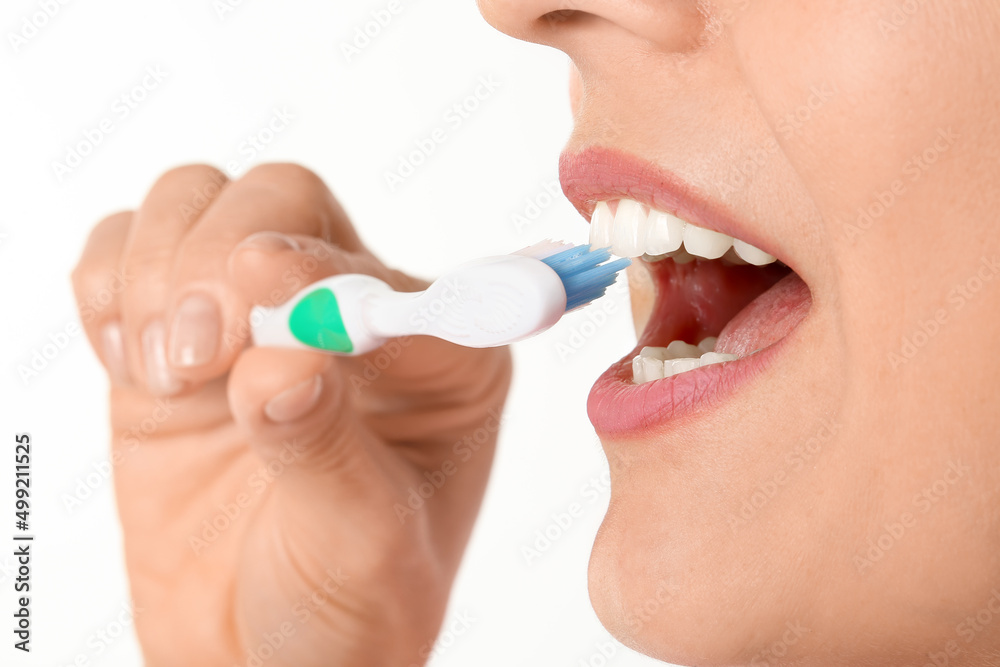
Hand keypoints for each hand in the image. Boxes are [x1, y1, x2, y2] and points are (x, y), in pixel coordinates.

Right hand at [71, 164, 511, 665]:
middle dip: (220, 259)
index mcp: (441, 356)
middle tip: (197, 352)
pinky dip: (109, 282)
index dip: (321, 270)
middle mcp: (356, 316)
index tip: (260, 284)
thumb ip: (327, 452)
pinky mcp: (180, 335)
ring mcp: (262, 317)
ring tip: (167, 377)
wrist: (258, 650)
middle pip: (284, 201)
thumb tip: (281, 365)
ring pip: (201, 203)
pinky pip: (127, 250)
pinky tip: (133, 363)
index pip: (383, 271)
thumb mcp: (361, 545)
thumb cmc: (346, 603)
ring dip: (160, 269)